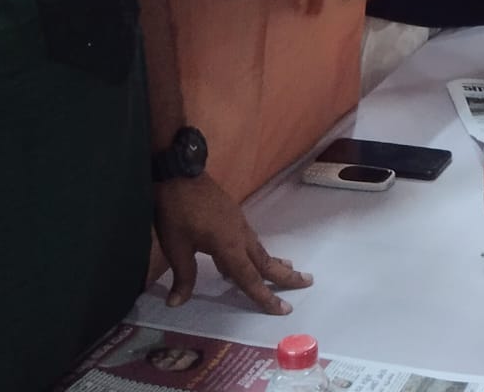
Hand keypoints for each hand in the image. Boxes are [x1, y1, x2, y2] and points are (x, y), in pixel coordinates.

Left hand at [154, 173, 309, 313]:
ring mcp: (238, 223)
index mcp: (229, 245)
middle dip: (286, 275)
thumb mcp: (176, 247)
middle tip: (308, 281)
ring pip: (260, 248)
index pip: (250, 278)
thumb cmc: (177, 211)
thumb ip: (182, 276)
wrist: (180, 173)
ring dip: (274, 262)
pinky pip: (250, 240)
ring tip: (288, 269)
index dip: (265, 297)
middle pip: (266, 261)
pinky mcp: (233, 215)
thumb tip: (175, 304)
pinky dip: (257, 253)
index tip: (284, 310)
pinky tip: (250, 256)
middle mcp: (240, 235)